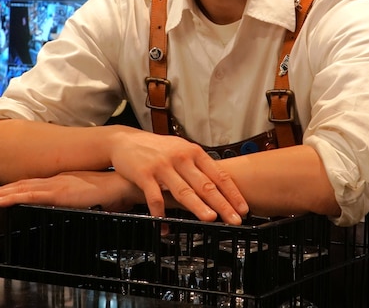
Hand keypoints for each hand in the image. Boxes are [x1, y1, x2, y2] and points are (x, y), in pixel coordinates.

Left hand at [0, 169, 140, 211]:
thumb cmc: (109, 189)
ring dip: (1, 193)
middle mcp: (55, 179)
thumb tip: (76, 203)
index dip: (14, 187)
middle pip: (22, 185)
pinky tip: (1, 201)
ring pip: (22, 189)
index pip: (33, 184)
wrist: (121, 181)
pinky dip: (14, 197)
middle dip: (1, 189)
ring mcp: (56, 185)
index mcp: (61, 180)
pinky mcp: (59, 193)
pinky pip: (31, 196)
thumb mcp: (89, 195)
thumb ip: (79, 198)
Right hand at [108, 127, 248, 223]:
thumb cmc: (158, 148)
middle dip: (222, 204)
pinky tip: (165, 228)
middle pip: (205, 185)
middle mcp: (180, 158)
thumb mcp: (181, 149)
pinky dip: (160, 215)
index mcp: (193, 152)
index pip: (218, 175)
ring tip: (210, 219)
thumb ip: (199, 165)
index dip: (232, 193)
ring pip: (183, 190)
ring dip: (198, 206)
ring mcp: (162, 167)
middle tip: (235, 219)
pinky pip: (155, 198)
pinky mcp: (144, 175)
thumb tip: (222, 183)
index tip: (243, 208)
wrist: (126, 140)